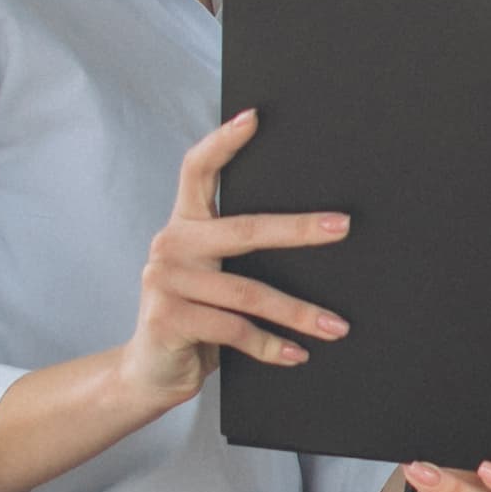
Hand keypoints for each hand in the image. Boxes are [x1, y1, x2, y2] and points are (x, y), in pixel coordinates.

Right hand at [119, 111, 349, 409]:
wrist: (149, 373)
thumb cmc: (195, 321)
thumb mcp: (213, 281)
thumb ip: (236, 257)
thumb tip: (314, 236)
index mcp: (184, 226)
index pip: (196, 170)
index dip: (223, 142)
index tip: (254, 118)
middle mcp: (170, 245)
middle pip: (243, 229)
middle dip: (298, 229)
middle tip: (341, 228)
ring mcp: (165, 281)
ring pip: (248, 292)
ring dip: (299, 313)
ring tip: (336, 326)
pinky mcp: (168, 318)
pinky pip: (234, 329)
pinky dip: (271, 345)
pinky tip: (296, 354)